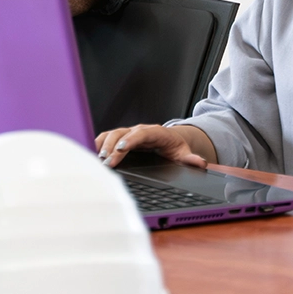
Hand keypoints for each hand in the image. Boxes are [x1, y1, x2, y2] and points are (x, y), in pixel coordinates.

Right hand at [94, 123, 210, 169]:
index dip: (130, 140)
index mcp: (155, 132)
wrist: (170, 141)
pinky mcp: (121, 138)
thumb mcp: (184, 154)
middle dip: (113, 148)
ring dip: (103, 146)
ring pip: (112, 135)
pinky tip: (92, 155)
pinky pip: (106, 138)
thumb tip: (199, 162)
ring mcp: (129, 133)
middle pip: (122, 134)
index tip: (121, 149)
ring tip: (98, 159)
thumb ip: (191, 159)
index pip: (141, 133)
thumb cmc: (175, 147)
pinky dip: (98, 144)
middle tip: (106, 162)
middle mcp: (139, 130)